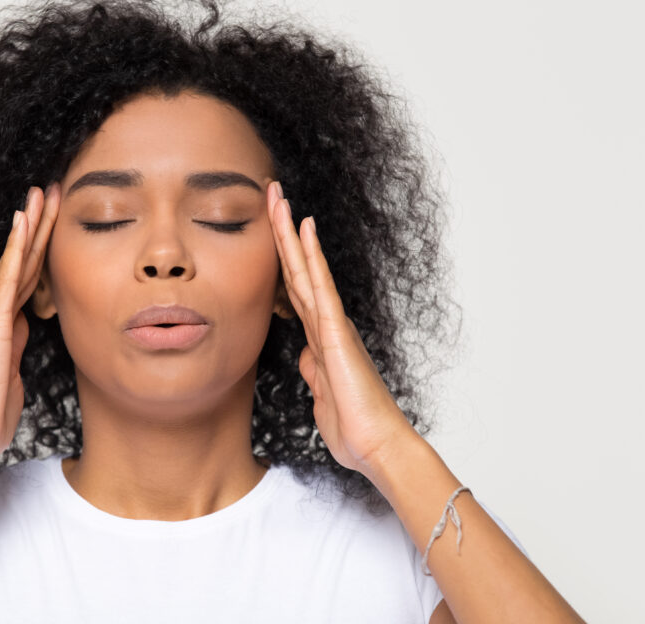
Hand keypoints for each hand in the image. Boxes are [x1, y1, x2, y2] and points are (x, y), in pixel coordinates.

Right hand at [0, 183, 60, 464]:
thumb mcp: (11, 374)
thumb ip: (16, 348)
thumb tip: (26, 331)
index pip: (24, 276)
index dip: (39, 247)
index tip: (53, 219)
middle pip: (20, 260)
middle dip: (36, 225)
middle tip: (50, 190)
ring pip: (14, 262)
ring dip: (29, 226)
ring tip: (43, 193)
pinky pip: (7, 280)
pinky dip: (16, 250)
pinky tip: (24, 224)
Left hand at [266, 181, 416, 475]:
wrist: (376, 446)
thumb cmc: (353, 425)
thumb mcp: (321, 393)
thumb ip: (314, 371)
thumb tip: (306, 357)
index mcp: (320, 337)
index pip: (293, 288)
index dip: (280, 257)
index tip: (268, 228)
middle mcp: (327, 323)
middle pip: (297, 269)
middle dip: (282, 231)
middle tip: (270, 192)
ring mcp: (332, 324)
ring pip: (305, 269)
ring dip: (290, 233)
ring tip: (279, 197)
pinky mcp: (337, 333)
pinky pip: (321, 287)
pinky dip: (312, 257)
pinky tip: (305, 229)